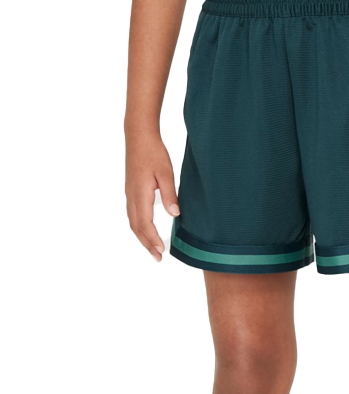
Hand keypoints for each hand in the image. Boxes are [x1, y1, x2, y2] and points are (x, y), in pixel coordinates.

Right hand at [125, 127, 177, 260]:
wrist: (138, 136)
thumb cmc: (153, 153)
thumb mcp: (166, 174)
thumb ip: (170, 195)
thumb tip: (174, 215)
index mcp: (140, 194)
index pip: (145, 224)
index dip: (153, 240)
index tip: (162, 252)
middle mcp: (132, 196)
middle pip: (137, 227)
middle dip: (147, 244)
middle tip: (158, 258)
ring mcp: (129, 193)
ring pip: (133, 221)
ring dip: (142, 237)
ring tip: (152, 248)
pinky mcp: (131, 190)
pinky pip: (133, 214)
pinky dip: (139, 226)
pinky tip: (146, 230)